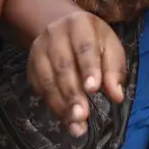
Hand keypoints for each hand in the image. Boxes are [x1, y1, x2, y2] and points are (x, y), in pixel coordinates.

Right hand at [27, 10, 127, 136]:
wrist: (63, 27)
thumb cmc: (94, 40)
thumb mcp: (110, 47)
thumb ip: (114, 70)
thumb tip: (117, 96)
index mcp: (79, 25)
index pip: (84, 47)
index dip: (88, 68)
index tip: (93, 89)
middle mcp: (55, 35)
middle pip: (63, 66)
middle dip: (73, 92)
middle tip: (83, 115)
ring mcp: (39, 50)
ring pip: (47, 79)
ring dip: (61, 104)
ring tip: (76, 123)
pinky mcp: (31, 66)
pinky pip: (40, 88)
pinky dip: (53, 106)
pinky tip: (66, 120)